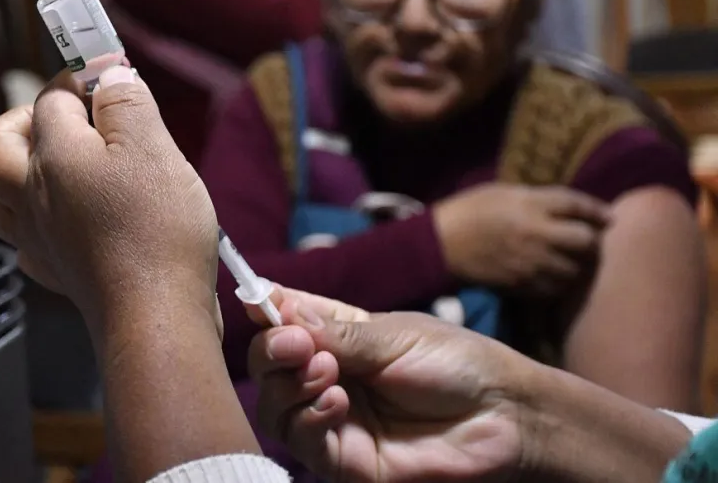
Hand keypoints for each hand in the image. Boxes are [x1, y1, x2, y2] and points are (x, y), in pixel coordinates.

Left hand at [0, 66, 220, 345]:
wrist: (156, 317)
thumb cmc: (155, 230)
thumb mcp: (152, 147)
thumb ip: (126, 104)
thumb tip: (110, 79)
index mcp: (53, 157)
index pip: (51, 99)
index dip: (81, 79)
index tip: (111, 76)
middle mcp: (34, 196)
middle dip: (22, 121)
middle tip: (67, 119)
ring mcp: (41, 239)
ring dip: (18, 172)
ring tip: (63, 164)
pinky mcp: (59, 272)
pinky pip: (28, 239)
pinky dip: (42, 221)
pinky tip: (75, 218)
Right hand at [249, 294, 530, 482]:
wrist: (504, 416)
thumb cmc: (458, 363)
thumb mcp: (394, 336)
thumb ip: (334, 330)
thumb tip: (276, 305)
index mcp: (339, 336)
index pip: (285, 321)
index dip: (266, 311)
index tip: (257, 301)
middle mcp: (328, 376)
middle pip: (268, 366)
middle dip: (272, 351)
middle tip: (296, 345)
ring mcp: (333, 420)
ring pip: (274, 407)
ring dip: (289, 385)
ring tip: (325, 371)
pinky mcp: (344, 461)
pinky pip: (302, 443)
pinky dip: (309, 417)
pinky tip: (337, 401)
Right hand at [434, 183, 610, 294]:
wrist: (441, 244)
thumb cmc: (470, 210)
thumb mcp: (504, 192)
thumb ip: (537, 199)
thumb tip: (568, 208)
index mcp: (531, 204)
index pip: (578, 206)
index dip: (598, 211)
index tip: (609, 217)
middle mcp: (537, 233)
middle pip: (586, 241)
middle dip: (591, 241)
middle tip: (589, 242)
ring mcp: (531, 262)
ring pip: (574, 269)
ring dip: (577, 265)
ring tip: (572, 262)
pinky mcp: (522, 284)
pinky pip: (554, 289)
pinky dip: (558, 283)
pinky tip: (552, 277)